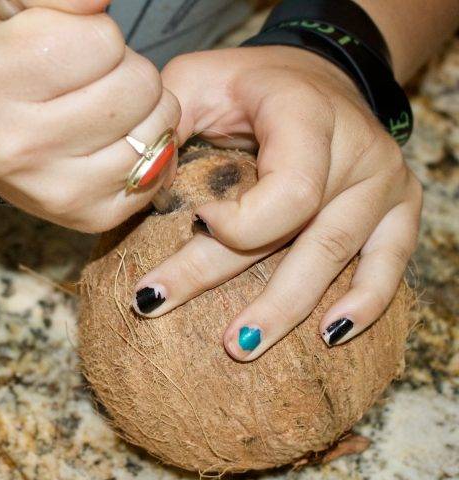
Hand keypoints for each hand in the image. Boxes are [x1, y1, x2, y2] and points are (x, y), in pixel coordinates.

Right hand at [0, 0, 179, 232]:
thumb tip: (97, 2)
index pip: (102, 40)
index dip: (97, 34)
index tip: (70, 47)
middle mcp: (15, 145)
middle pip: (137, 84)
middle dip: (124, 69)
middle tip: (92, 79)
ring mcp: (54, 189)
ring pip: (157, 125)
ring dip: (142, 106)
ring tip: (104, 107)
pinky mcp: (88, 216)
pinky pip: (158, 167)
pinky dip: (148, 146)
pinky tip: (113, 140)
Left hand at [133, 46, 421, 360]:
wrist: (315, 74)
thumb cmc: (246, 84)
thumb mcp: (196, 81)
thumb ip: (169, 122)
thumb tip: (138, 183)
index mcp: (307, 114)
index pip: (288, 189)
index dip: (241, 224)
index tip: (194, 224)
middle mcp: (357, 149)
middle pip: (298, 232)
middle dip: (223, 276)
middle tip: (161, 306)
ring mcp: (385, 182)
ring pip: (336, 257)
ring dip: (286, 309)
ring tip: (239, 346)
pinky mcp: (399, 207)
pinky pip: (392, 263)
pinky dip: (367, 302)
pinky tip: (330, 335)